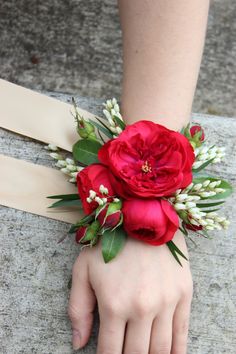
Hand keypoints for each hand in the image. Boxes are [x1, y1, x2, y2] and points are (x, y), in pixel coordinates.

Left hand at [68, 230, 192, 352]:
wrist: (143, 213)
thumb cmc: (110, 240)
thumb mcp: (83, 270)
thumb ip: (78, 309)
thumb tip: (78, 344)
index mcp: (113, 304)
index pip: (110, 352)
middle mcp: (141, 308)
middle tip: (124, 353)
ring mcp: (166, 302)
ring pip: (160, 350)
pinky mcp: (183, 294)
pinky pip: (182, 334)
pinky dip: (176, 352)